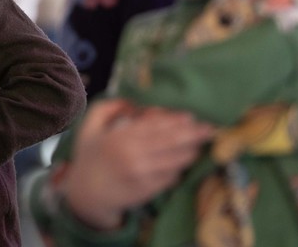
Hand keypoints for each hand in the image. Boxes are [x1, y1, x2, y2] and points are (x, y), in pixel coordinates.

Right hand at [61, 99, 213, 229]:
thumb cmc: (89, 156)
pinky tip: (185, 160)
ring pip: (177, 160)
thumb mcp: (91, 125)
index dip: (176, 120)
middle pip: (172, 141)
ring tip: (202, 142)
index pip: (155, 125)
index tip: (191, 116)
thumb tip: (137, 103)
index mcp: (120, 137)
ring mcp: (143, 175)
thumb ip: (110, 107)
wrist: (86, 194)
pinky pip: (172, 177)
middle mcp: (133, 155)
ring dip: (193, 150)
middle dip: (194, 134)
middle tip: (210, 128)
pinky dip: (180, 168)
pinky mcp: (149, 190)